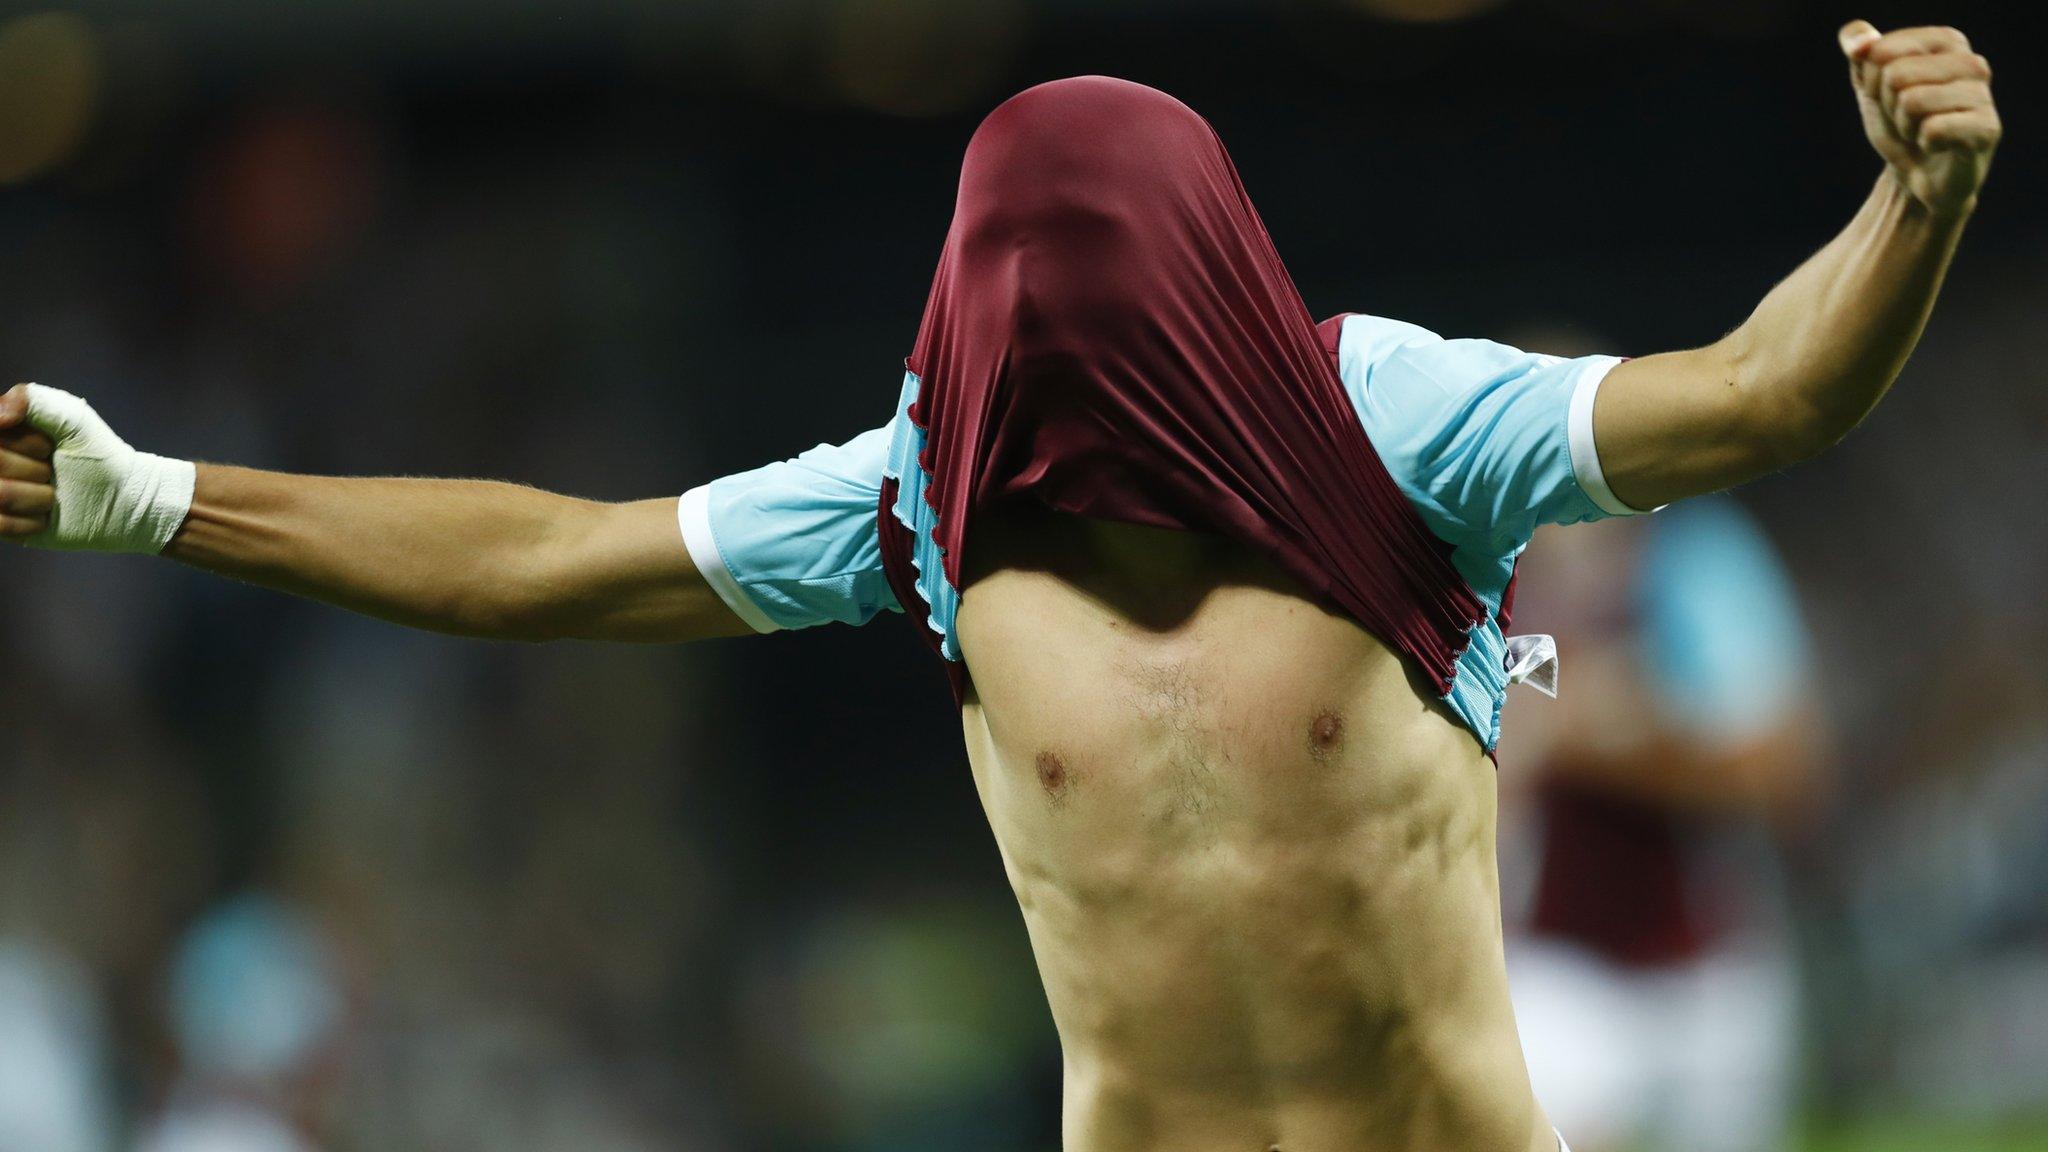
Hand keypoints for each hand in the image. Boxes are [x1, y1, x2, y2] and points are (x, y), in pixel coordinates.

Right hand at [0, 383, 195, 553]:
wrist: (120, 498)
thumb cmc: (95, 452)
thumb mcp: (72, 417)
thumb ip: (32, 400)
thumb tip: (0, 417)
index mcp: (3, 432)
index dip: (27, 444)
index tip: (49, 447)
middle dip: (34, 470)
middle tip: (53, 471)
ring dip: (36, 498)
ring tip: (54, 494)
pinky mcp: (1, 523)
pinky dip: (30, 523)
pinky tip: (46, 517)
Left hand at [1840, 21, 2000, 219]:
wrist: (1918, 176)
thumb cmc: (1898, 124)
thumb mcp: (1869, 84)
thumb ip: (1859, 51)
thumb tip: (1859, 43)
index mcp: (1945, 42)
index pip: (1882, 52)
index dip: (1872, 83)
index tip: (1889, 98)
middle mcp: (1971, 62)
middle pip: (1895, 75)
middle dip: (1888, 106)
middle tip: (1907, 120)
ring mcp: (1983, 94)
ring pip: (1912, 101)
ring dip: (1904, 127)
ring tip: (1921, 132)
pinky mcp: (1987, 128)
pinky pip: (1932, 130)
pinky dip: (1923, 144)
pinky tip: (1938, 147)